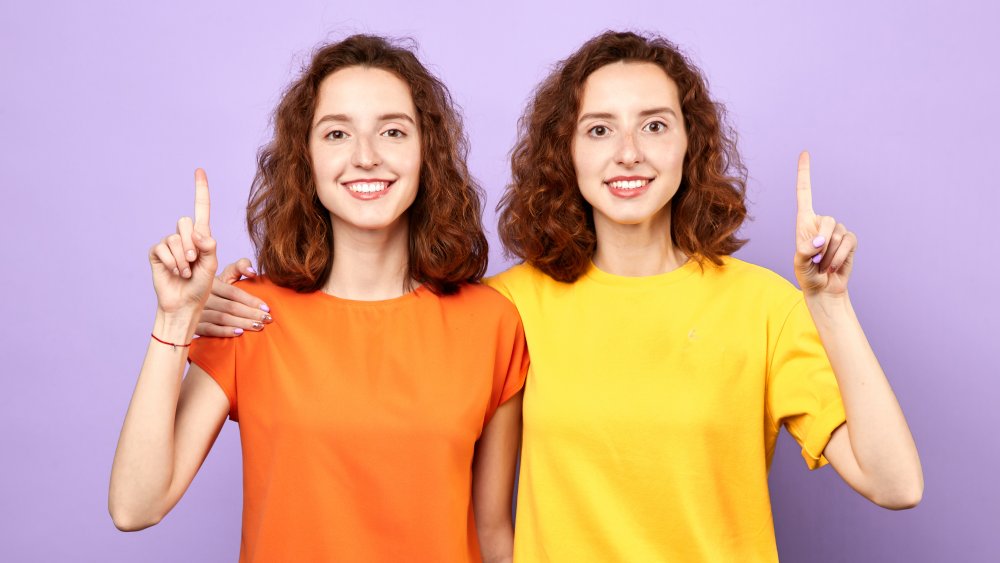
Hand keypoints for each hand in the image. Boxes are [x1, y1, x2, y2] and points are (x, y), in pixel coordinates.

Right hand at [148, 169, 217, 315]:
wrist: (184, 304)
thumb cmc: (200, 286)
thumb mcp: (212, 265)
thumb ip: (209, 247)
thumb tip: (199, 232)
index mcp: (202, 237)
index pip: (201, 209)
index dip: (200, 190)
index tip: (199, 170)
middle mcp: (185, 237)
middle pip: (185, 222)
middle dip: (191, 243)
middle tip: (193, 261)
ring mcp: (169, 244)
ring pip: (175, 237)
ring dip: (183, 257)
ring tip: (186, 271)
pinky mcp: (157, 252)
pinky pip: (163, 247)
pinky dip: (171, 262)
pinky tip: (175, 272)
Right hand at [195, 259, 273, 336]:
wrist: (198, 301)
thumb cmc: (221, 288)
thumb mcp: (229, 273)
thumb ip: (242, 266)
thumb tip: (252, 272)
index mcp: (212, 283)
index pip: (234, 293)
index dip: (251, 300)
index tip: (267, 308)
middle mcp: (202, 297)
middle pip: (230, 307)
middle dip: (251, 314)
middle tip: (267, 319)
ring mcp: (198, 312)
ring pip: (223, 318)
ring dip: (243, 323)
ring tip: (258, 326)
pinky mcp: (196, 325)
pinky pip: (211, 330)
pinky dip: (226, 331)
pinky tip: (239, 333)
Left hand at [793, 152, 856, 296]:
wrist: (823, 289)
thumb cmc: (807, 275)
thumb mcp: (799, 265)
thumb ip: (804, 252)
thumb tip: (820, 241)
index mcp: (804, 222)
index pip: (804, 193)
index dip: (804, 173)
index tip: (805, 152)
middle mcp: (821, 222)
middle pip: (828, 220)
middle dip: (823, 242)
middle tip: (816, 260)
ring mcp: (837, 230)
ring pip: (838, 234)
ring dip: (830, 255)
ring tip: (823, 265)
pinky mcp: (850, 240)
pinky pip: (849, 242)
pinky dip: (841, 256)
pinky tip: (834, 265)